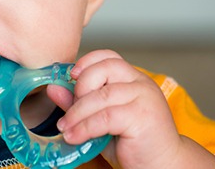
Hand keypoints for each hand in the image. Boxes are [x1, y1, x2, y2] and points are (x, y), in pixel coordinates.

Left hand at [54, 50, 181, 168]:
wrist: (162, 166)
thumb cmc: (132, 142)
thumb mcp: (100, 119)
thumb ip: (79, 102)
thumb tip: (53, 88)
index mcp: (133, 78)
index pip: (108, 56)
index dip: (87, 62)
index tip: (70, 76)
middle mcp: (141, 83)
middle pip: (103, 69)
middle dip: (79, 88)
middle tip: (69, 112)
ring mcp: (144, 98)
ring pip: (101, 96)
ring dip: (76, 113)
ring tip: (65, 128)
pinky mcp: (142, 117)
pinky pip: (105, 117)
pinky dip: (84, 127)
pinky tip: (74, 137)